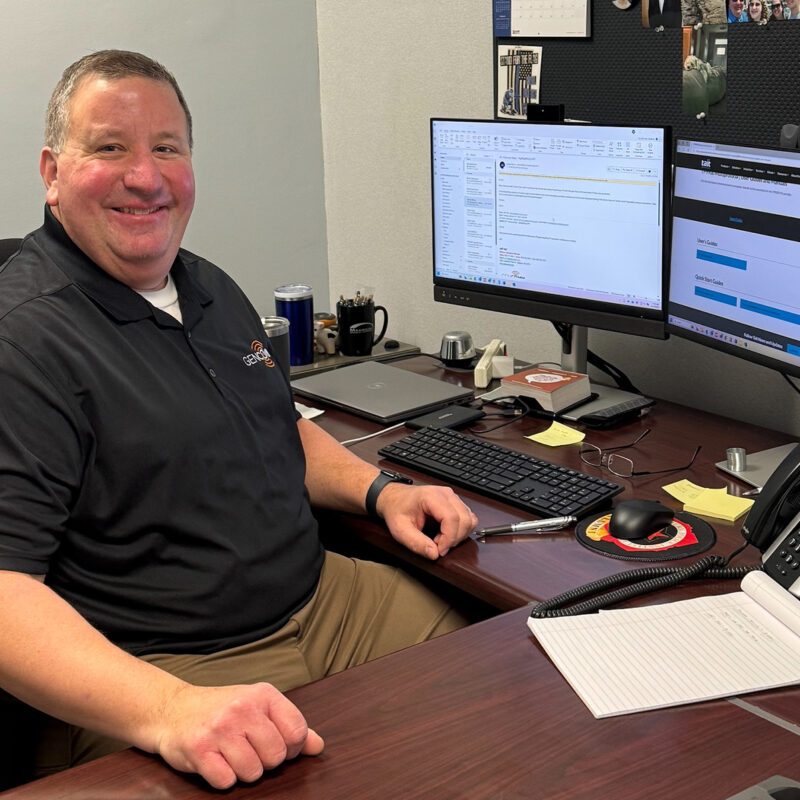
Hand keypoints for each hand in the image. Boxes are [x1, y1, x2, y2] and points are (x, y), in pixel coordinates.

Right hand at [154, 682, 323, 788]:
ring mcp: (220, 728)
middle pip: (276, 757)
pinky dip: (222, 778)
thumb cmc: (222, 710)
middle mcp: (243, 707)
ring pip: (253, 772)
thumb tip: (318, 746)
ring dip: (243, 771)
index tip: (274, 744)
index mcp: (264, 694)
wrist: (173, 709)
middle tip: (247, 748)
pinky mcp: (199, 749)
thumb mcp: (259, 707)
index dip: (290, 747)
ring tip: (230, 754)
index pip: (297, 732)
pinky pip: (226, 781)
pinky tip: (215, 760)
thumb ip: (290, 725)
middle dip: (264, 761)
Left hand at [377, 483, 476, 559]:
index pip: (452, 518)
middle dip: (454, 538)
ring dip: (459, 535)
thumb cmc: (397, 509)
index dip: (449, 538)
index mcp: (431, 496)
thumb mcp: (400, 530)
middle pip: (464, 519)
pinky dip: (461, 530)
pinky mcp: (455, 502)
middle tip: (438, 546)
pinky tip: (446, 534)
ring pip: (469, 519)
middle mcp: (445, 494)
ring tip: (441, 539)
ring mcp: (452, 497)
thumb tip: (434, 553)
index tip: (439, 550)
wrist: (394, 498)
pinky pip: (468, 518)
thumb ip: (416, 543)